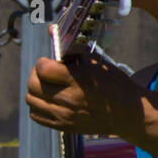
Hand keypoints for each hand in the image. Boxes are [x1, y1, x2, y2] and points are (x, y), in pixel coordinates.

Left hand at [25, 53, 142, 137]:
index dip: (43, 62)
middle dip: (36, 74)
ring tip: (48, 86)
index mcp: (78, 80)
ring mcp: (64, 115)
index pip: (43, 69)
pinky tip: (49, 100)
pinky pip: (35, 115)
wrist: (127, 113)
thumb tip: (51, 31)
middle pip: (32, 85)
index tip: (50, 61)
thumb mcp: (96, 60)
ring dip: (35, 90)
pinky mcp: (62, 127)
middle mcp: (68, 99)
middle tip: (46, 73)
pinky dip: (38, 106)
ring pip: (30, 100)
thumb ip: (71, 48)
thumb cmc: (113, 84)